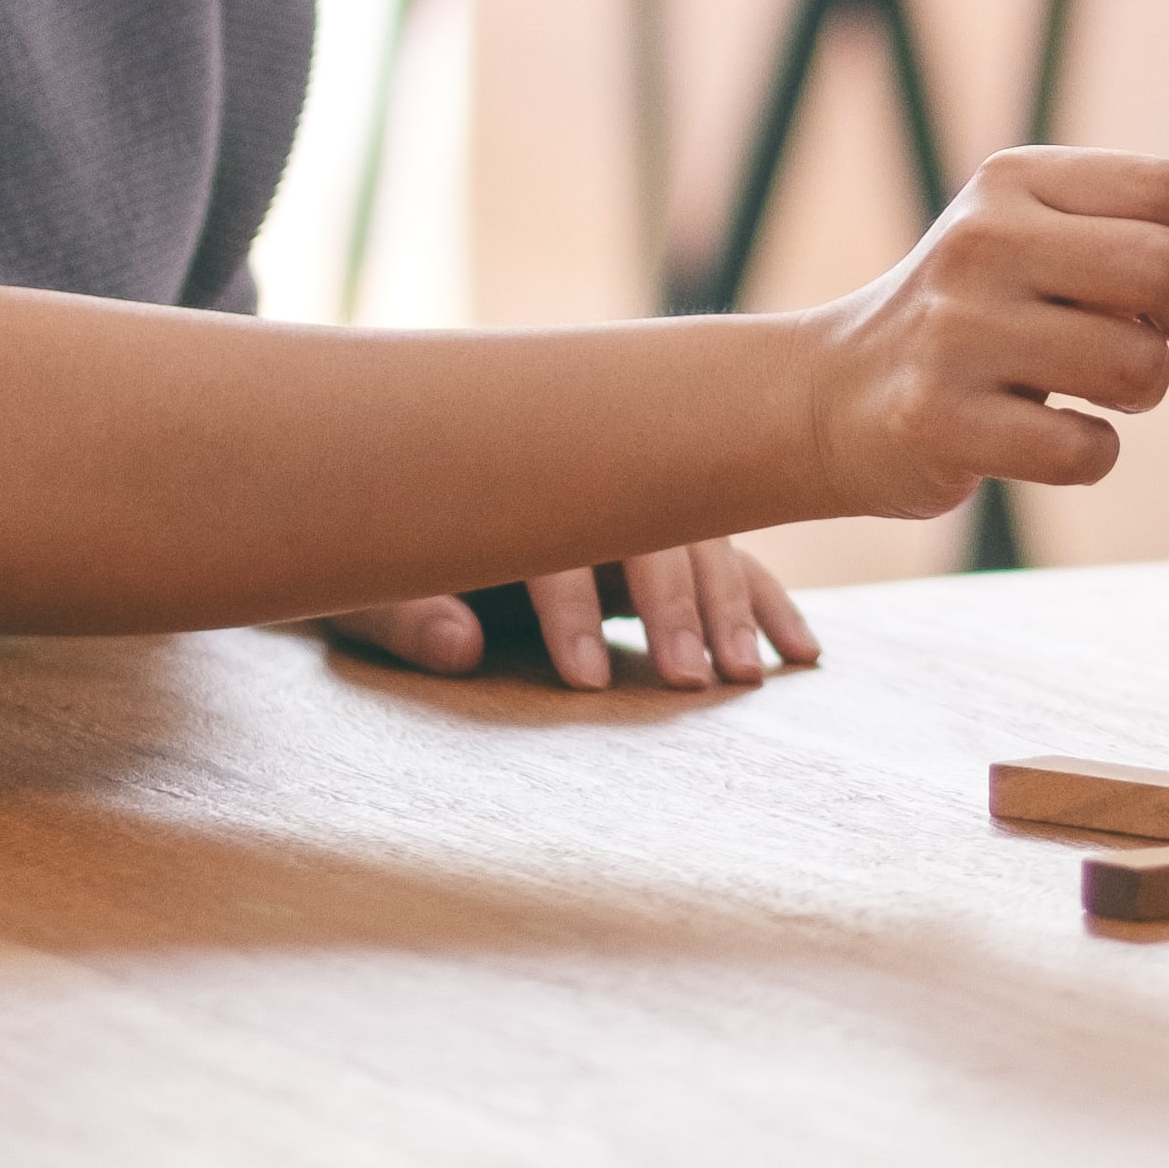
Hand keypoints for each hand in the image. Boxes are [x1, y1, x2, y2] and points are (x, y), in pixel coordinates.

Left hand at [324, 539, 822, 691]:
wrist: (394, 504)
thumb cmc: (379, 569)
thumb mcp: (367, 596)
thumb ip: (408, 620)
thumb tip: (462, 650)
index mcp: (513, 493)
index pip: (557, 545)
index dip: (572, 612)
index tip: (585, 679)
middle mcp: (587, 487)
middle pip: (650, 532)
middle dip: (675, 605)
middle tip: (687, 678)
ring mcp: (634, 507)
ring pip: (703, 540)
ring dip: (730, 608)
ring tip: (743, 677)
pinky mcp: (667, 539)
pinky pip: (735, 561)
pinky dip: (769, 603)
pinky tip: (801, 652)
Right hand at [813, 148, 1168, 514]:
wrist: (829, 398)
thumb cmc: (979, 317)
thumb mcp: (1052, 245)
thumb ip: (1165, 235)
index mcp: (1018, 184)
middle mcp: (984, 244)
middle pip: (1166, 271)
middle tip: (1166, 337)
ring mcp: (957, 333)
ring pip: (1136, 368)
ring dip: (1139, 392)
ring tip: (1078, 384)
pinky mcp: (942, 421)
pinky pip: (1086, 449)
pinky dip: (1089, 453)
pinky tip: (1040, 434)